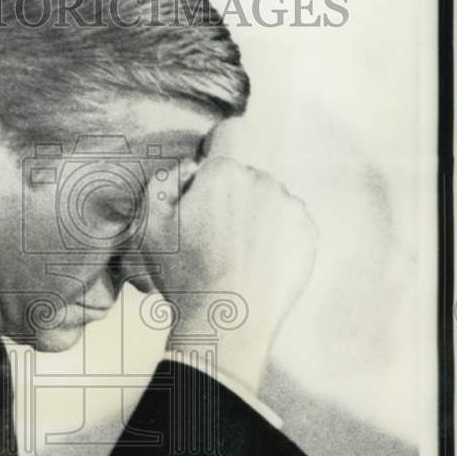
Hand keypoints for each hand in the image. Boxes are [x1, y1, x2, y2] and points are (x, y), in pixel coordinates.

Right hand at [130, 157, 317, 394]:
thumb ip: (162, 182)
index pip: (229, 134)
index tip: (205, 184)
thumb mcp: (148, 226)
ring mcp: (291, 209)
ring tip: (235, 256)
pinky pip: (289, 226)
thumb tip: (189, 168)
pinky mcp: (308, 237)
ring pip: (269, 200)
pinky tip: (256, 265)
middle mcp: (264, 182)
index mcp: (225, 173)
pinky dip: (275, 239)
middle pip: (245, 176)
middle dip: (230, 196)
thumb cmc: (183, 275)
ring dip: (254, 217)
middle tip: (211, 237)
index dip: (215, 154)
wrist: (228, 321)